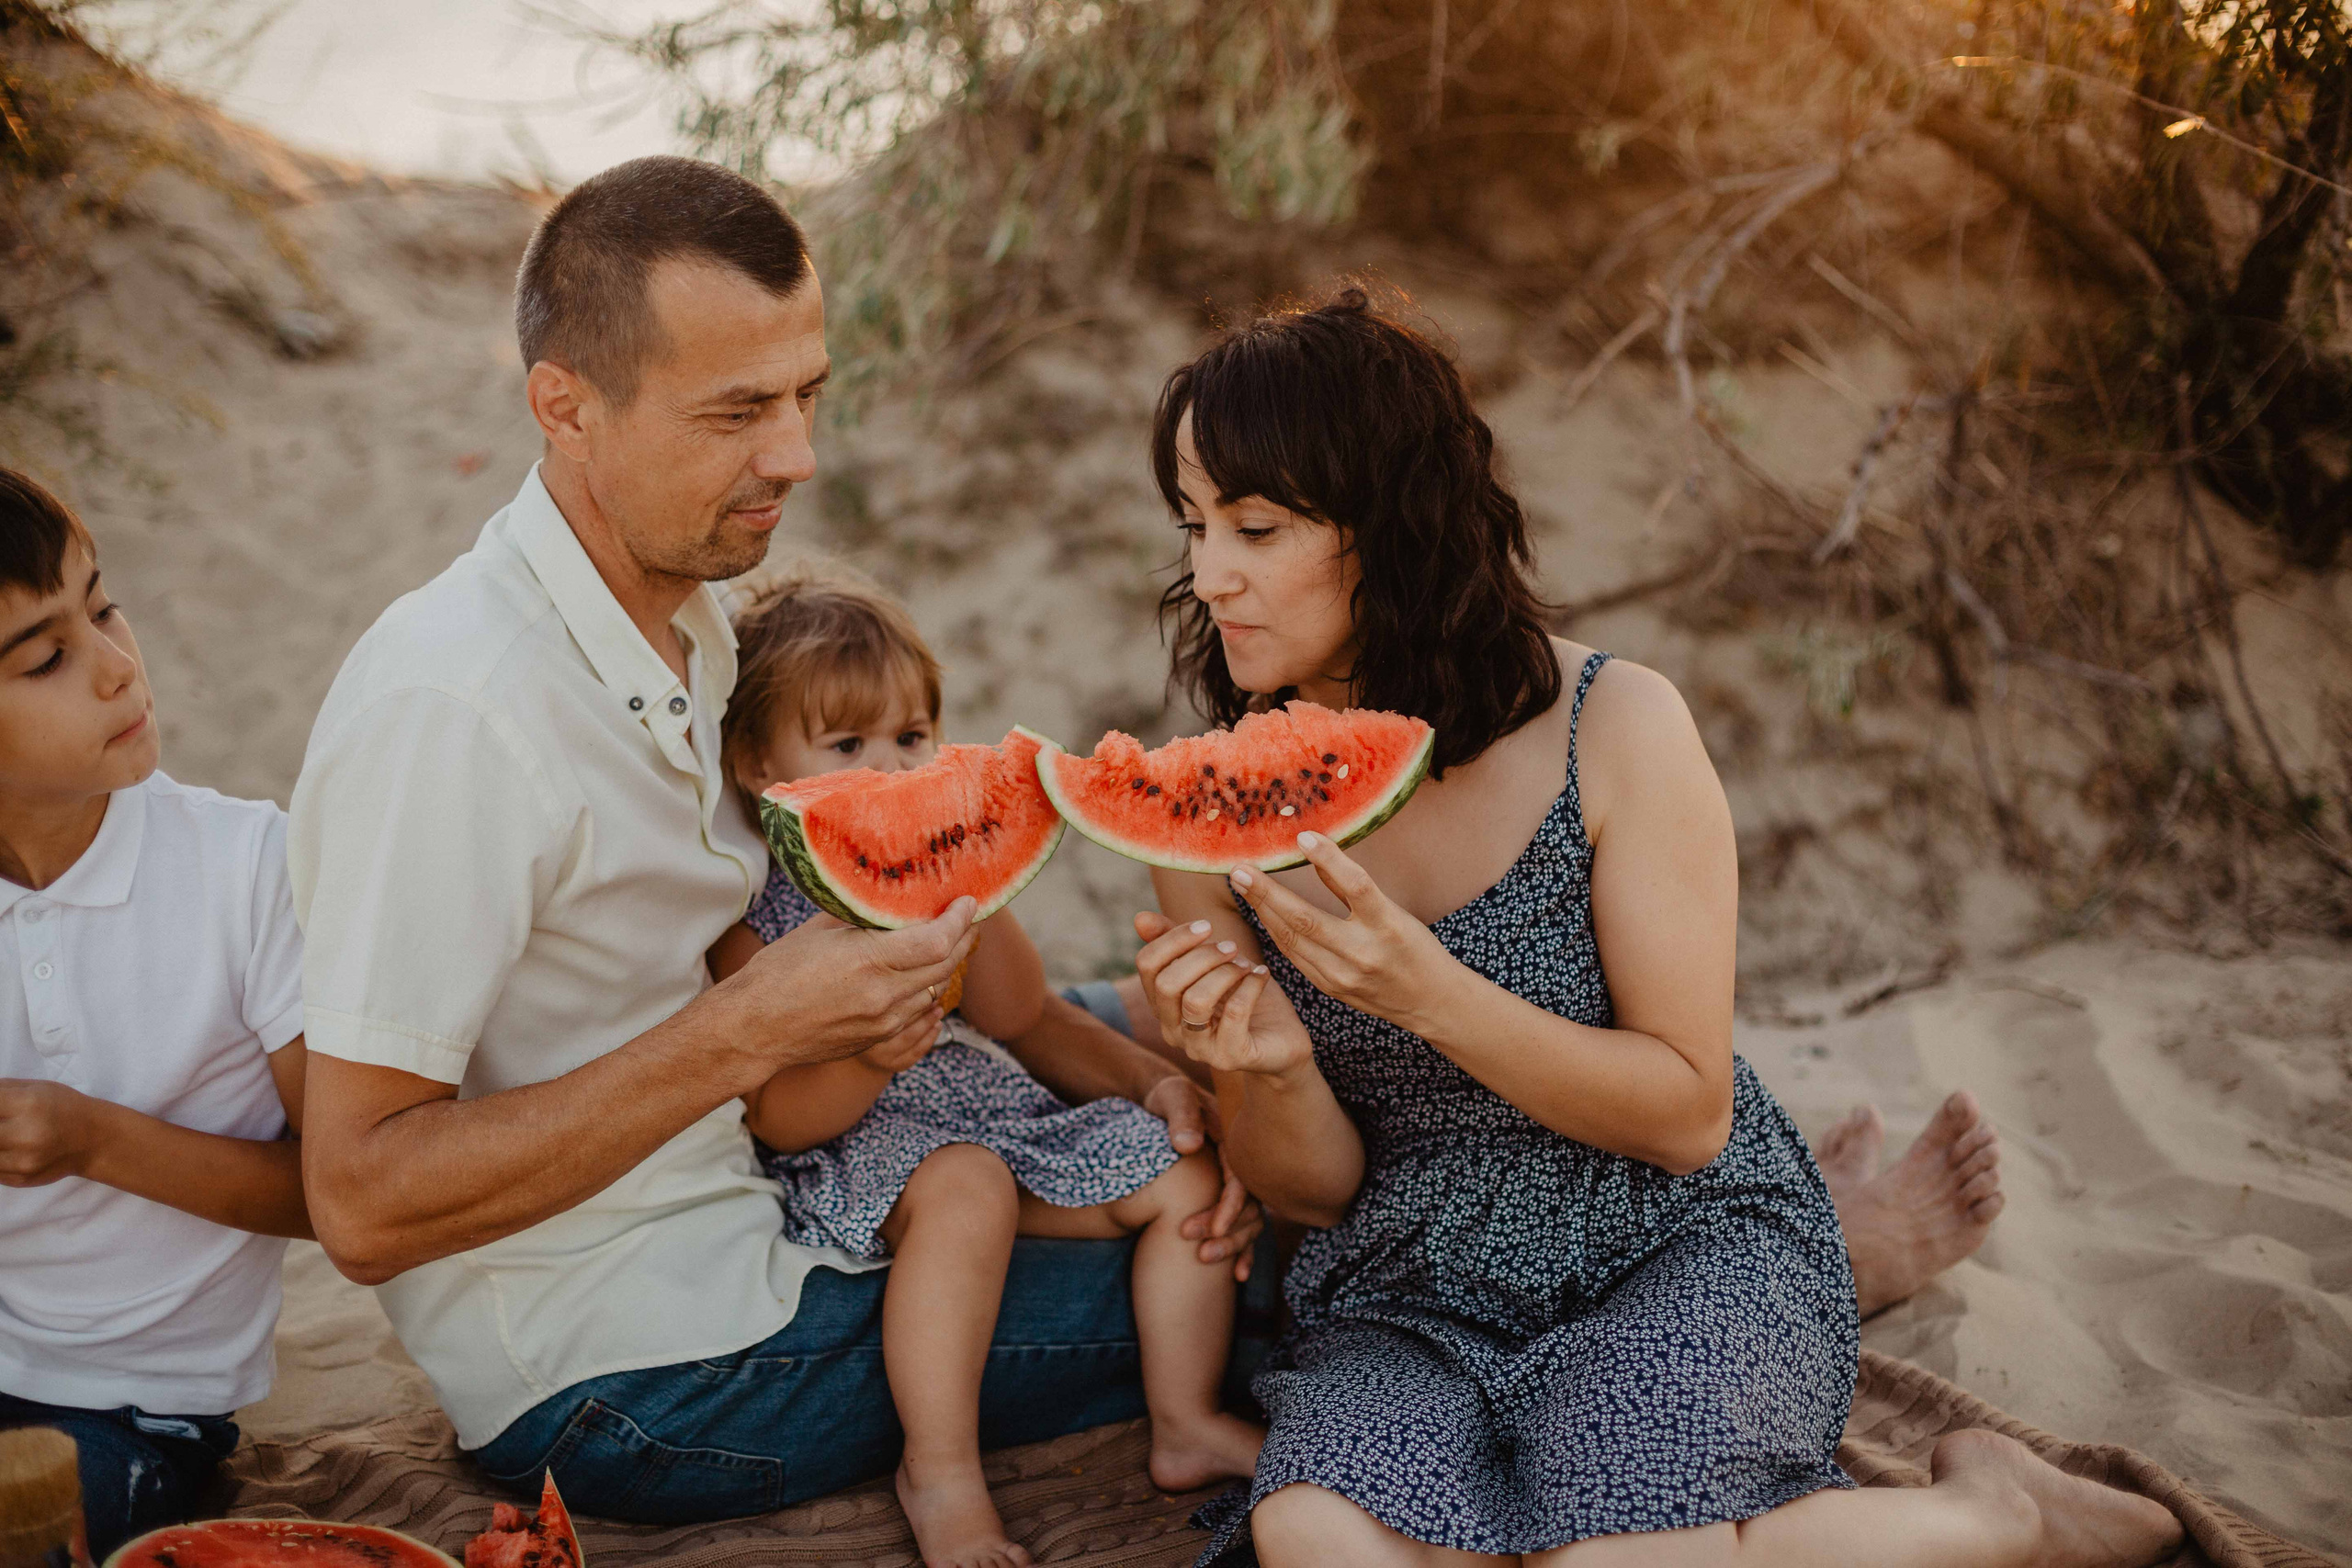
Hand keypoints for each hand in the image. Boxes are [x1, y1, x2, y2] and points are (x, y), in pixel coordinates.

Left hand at [0, 1080, 103, 1186]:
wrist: (94, 1140)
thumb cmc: (64, 1107)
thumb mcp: (36, 1087)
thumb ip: (1, 1090)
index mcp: (29, 1103)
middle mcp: (25, 1134)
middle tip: (3, 1125)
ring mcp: (22, 1160)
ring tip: (7, 1135)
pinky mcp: (20, 1178)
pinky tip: (8, 1149)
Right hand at [717, 899, 977, 1088]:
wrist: (753, 1030)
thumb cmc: (776, 974)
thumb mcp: (818, 931)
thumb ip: (859, 915)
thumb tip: (886, 896)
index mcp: (869, 962)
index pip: (937, 941)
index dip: (959, 920)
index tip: (968, 902)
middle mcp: (884, 996)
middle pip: (945, 966)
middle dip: (963, 938)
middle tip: (969, 918)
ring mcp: (884, 1022)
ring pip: (935, 991)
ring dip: (948, 965)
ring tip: (951, 941)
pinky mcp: (878, 1039)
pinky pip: (917, 1012)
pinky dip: (927, 988)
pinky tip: (924, 974)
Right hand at [1133, 911, 1315, 1080]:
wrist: (1282, 1040)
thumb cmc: (1242, 996)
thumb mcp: (1212, 964)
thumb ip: (1178, 943)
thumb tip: (1140, 918)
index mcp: (1162, 1005)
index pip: (1147, 966)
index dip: (1173, 939)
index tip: (1205, 926)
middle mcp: (1173, 1030)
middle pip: (1166, 984)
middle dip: (1202, 956)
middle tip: (1231, 947)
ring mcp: (1199, 1049)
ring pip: (1195, 1001)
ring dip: (1224, 973)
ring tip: (1245, 964)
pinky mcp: (1230, 1057)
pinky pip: (1234, 1013)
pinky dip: (1250, 986)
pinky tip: (1262, 975)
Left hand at [1141, 1074, 1264, 1279]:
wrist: (1163, 1102)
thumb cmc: (1168, 1098)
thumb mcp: (1174, 1098)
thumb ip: (1182, 1118)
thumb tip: (1188, 1145)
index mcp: (1234, 1143)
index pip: (1239, 1180)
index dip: (1229, 1207)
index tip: (1211, 1230)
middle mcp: (1240, 1166)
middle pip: (1246, 1206)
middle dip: (1228, 1233)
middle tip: (1201, 1251)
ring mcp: (1235, 1183)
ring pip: (1247, 1221)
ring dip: (1234, 1246)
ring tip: (1206, 1260)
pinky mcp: (1225, 1196)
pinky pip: (1240, 1227)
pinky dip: (1241, 1251)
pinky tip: (1237, 1276)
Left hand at [1227, 834, 1445, 1026]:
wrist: (1430, 1002)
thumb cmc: (1415, 948)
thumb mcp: (1395, 912)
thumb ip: (1353, 887)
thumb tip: (1316, 849)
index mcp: (1388, 926)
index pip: (1356, 886)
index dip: (1329, 859)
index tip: (1303, 836)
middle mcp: (1363, 954)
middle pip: (1306, 919)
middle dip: (1267, 893)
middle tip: (1240, 869)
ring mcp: (1343, 976)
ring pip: (1291, 940)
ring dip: (1262, 910)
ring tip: (1242, 884)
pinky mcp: (1330, 989)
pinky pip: (1294, 956)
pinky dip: (1275, 931)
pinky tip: (1261, 911)